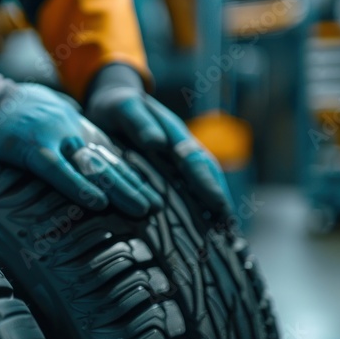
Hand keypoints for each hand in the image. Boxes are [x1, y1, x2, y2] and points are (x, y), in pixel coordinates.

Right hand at [0, 57, 160, 216]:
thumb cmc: (6, 106)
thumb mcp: (46, 109)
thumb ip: (66, 124)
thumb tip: (81, 142)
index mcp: (74, 122)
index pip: (109, 151)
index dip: (130, 173)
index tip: (149, 192)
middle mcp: (70, 127)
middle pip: (109, 160)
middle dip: (134, 184)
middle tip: (156, 207)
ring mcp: (52, 136)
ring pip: (93, 166)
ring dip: (120, 188)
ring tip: (141, 208)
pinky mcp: (30, 146)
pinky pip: (59, 170)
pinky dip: (80, 187)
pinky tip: (98, 203)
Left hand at [86, 64, 232, 217]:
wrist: (110, 102)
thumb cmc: (116, 106)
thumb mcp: (123, 107)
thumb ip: (139, 122)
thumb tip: (157, 142)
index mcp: (174, 135)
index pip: (196, 162)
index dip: (208, 184)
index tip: (219, 206)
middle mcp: (179, 150)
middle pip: (205, 177)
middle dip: (217, 202)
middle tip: (230, 230)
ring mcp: (173, 162)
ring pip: (195, 186)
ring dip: (207, 209)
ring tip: (218, 236)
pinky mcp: (162, 172)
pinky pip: (179, 191)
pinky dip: (188, 209)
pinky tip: (190, 230)